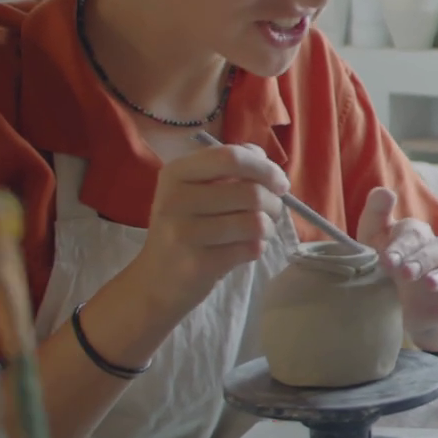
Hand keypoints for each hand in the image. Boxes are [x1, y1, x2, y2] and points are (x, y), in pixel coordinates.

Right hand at [134, 142, 287, 316]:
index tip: (280, 184)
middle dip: (274, 204)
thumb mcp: (195, 189)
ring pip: (255, 223)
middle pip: (251, 193)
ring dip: (268, 228)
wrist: (157, 279)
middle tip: (271, 212)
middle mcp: (175, 199)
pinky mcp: (197, 264)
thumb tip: (262, 157)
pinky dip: (257, 248)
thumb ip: (229, 167)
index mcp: (176, 173)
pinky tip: (245, 249)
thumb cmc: (187, 227)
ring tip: (259, 232)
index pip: (230, 157)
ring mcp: (183, 233)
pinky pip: (250, 248)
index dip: (265, 169)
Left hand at [356, 187, 437, 339]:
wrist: (398, 308)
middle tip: (406, 273)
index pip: (415, 233)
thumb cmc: (384, 267)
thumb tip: (386, 191)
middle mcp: (436, 254)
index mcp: (416, 237)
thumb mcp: (372, 241)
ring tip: (430, 284)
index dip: (402, 245)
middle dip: (423, 259)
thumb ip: (376, 214)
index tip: (386, 260)